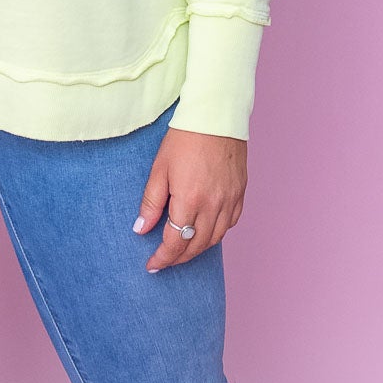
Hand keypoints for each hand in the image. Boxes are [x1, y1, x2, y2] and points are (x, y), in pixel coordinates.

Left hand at [133, 128, 247, 271]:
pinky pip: (230, 224)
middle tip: (164, 261)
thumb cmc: (185, 139)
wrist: (216, 117)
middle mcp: (213, 205)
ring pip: (214, 238)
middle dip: (178, 258)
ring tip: (181, 251)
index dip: (162, 258)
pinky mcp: (240, 193)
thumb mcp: (159, 170)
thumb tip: (141, 229)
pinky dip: (216, 234)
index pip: (174, 242)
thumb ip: (151, 203)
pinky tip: (205, 232)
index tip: (152, 265)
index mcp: (190, 200)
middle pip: (195, 245)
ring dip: (196, 249)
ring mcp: (230, 200)